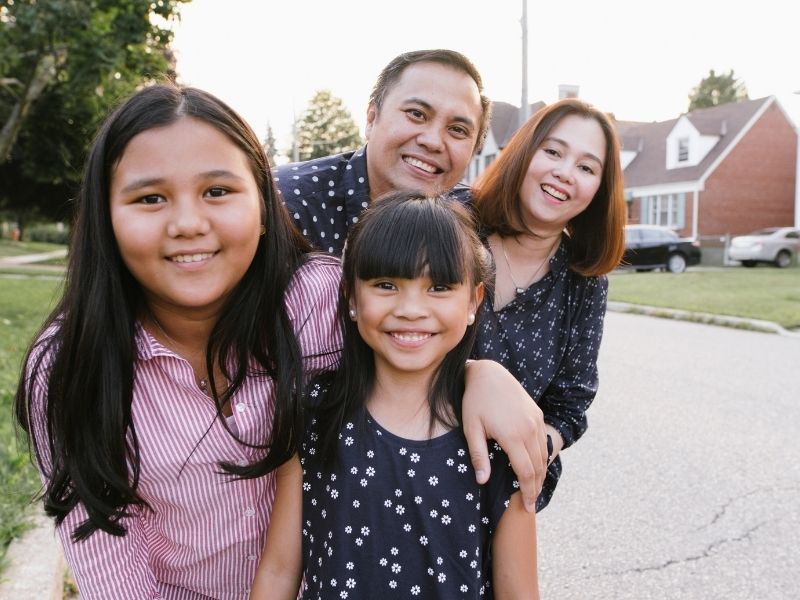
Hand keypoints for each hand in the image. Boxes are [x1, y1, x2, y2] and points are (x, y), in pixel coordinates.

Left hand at [462, 360, 546, 512]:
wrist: (489, 374)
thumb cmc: (475, 402)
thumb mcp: (471, 429)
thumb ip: (478, 456)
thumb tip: (482, 481)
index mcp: (513, 435)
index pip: (526, 472)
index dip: (528, 492)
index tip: (526, 507)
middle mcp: (529, 429)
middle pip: (538, 467)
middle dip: (536, 488)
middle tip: (531, 505)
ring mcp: (536, 421)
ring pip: (543, 455)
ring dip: (541, 474)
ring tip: (534, 489)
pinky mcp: (537, 414)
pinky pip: (544, 441)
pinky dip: (541, 457)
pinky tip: (535, 467)